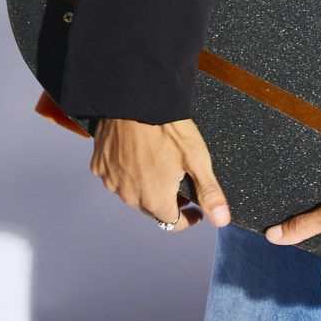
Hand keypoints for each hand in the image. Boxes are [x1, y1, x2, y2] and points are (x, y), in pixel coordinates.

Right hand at [90, 117, 231, 231]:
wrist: (136, 98)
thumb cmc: (167, 126)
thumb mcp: (197, 158)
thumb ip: (209, 192)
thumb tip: (221, 219)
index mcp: (155, 200)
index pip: (173, 222)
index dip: (187, 217)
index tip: (194, 209)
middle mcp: (130, 196)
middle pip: (152, 208)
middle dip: (167, 200)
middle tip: (178, 181)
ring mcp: (112, 181)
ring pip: (132, 191)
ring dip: (144, 185)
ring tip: (158, 163)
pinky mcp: (99, 164)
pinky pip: (114, 174)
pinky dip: (124, 169)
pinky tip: (135, 153)